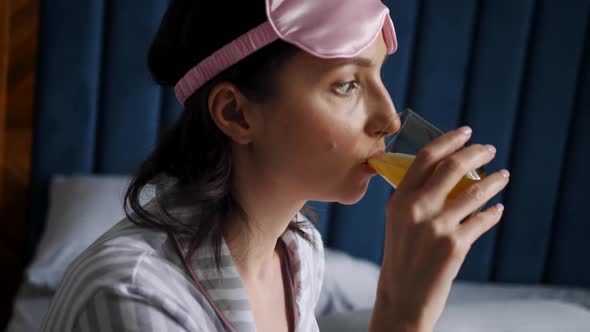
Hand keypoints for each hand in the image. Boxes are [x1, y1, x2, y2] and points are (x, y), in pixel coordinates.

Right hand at [370, 127, 509, 331]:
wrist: (403, 295)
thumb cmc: (401, 256)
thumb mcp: (397, 221)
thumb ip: (414, 197)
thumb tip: (445, 172)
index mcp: (399, 199)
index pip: (426, 158)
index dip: (448, 140)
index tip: (465, 131)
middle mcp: (417, 208)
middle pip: (452, 167)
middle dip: (476, 152)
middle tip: (489, 149)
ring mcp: (437, 226)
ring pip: (475, 191)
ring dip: (494, 181)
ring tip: (503, 176)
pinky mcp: (455, 245)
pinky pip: (482, 220)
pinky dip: (493, 213)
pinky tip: (498, 209)